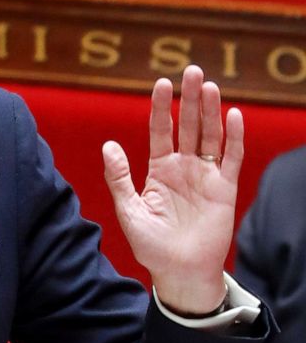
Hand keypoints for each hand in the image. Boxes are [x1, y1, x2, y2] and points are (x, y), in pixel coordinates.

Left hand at [102, 65, 242, 314]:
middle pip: (188, 125)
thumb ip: (119, 177)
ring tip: (210, 85)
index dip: (162, 107)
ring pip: (210, 136)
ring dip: (211, 111)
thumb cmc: (150, 245)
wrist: (179, 272)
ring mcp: (206, 176)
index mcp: (159, 169)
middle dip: (190, 99)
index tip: (162, 83)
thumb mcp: (129, 210)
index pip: (161, 130)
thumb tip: (108, 145)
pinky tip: (233, 116)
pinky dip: (233, 137)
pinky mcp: (225, 189)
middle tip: (193, 71)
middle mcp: (183, 167)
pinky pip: (231, 158)